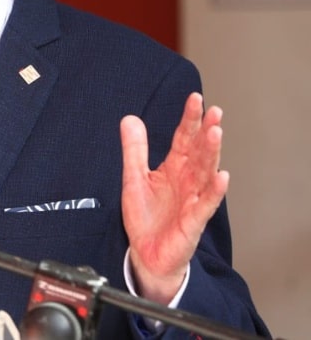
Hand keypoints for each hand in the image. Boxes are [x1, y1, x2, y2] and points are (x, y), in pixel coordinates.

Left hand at [121, 92, 229, 303]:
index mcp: (174, 168)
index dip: (189, 119)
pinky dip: (214, 190)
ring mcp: (193, 199)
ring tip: (216, 133)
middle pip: (199, 152)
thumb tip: (130, 118)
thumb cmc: (146, 217)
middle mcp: (187, 180)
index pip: (184, 139)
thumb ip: (134, 149)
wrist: (146, 252)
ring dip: (212, 153)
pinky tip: (222, 176)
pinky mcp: (193, 220)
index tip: (195, 99)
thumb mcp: (134, 178)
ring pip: (206, 172)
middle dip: (206, 131)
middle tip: (214, 111)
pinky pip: (206, 203)